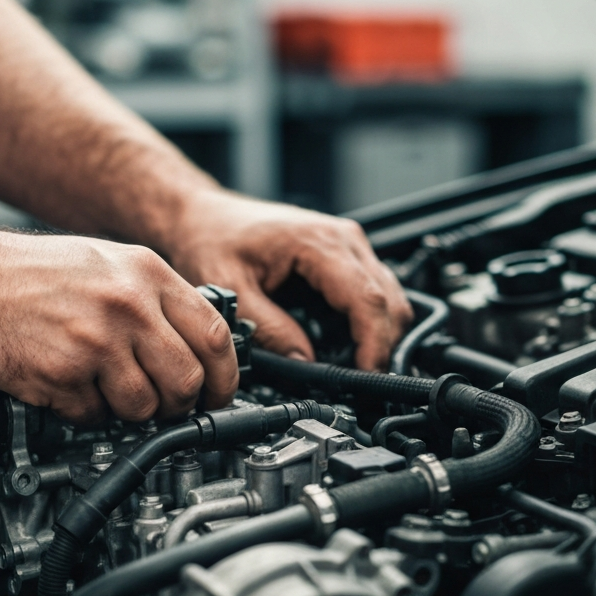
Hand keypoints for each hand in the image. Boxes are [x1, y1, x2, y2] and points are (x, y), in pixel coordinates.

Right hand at [0, 229, 237, 423]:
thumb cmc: (19, 275)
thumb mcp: (101, 264)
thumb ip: (150, 299)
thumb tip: (193, 347)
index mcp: (144, 272)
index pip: (214, 335)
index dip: (223, 377)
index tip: (217, 396)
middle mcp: (126, 303)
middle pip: (187, 381)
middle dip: (177, 405)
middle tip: (159, 406)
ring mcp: (95, 340)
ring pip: (145, 407)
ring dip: (125, 412)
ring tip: (97, 389)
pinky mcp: (61, 373)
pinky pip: (94, 416)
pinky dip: (81, 413)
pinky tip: (61, 385)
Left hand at [161, 189, 412, 370]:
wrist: (205, 217)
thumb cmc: (214, 239)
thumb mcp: (230, 289)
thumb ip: (269, 329)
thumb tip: (303, 362)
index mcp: (318, 242)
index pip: (367, 298)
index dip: (373, 343)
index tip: (367, 374)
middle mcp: (343, 239)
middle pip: (389, 300)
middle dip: (382, 345)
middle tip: (361, 379)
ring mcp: (349, 245)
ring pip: (389, 297)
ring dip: (378, 334)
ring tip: (353, 364)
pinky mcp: (345, 256)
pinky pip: (374, 293)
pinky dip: (368, 322)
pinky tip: (346, 342)